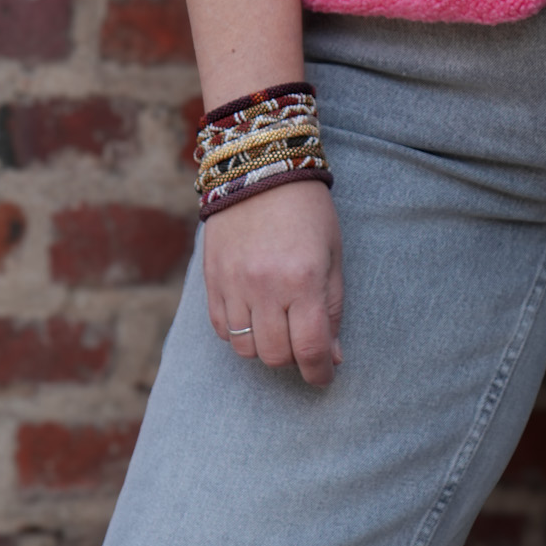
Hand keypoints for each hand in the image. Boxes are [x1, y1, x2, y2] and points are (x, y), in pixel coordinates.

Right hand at [203, 180, 343, 386]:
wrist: (259, 168)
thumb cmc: (307, 212)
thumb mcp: (332, 256)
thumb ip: (332, 308)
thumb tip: (332, 357)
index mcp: (303, 279)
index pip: (309, 348)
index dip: (319, 373)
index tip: (324, 377)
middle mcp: (265, 286)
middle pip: (275, 355)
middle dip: (294, 359)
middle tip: (303, 343)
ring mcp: (233, 284)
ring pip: (245, 349)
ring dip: (265, 348)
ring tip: (278, 327)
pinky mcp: (212, 279)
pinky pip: (222, 329)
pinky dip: (239, 333)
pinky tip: (254, 316)